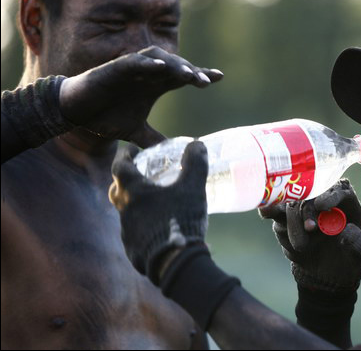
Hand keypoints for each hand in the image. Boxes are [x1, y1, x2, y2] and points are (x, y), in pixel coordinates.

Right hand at [59, 46, 222, 147]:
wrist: (75, 113)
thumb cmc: (106, 117)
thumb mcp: (136, 133)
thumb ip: (155, 141)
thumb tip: (172, 155)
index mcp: (155, 86)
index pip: (183, 77)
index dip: (201, 75)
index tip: (220, 78)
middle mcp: (147, 74)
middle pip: (176, 67)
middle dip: (192, 72)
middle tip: (207, 82)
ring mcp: (132, 69)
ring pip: (159, 59)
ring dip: (175, 65)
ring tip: (189, 75)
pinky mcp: (114, 68)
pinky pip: (134, 62)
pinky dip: (148, 63)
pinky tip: (161, 67)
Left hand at [109, 141, 208, 283]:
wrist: (175, 263)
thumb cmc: (180, 219)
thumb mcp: (193, 187)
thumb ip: (195, 163)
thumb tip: (197, 145)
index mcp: (133, 192)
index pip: (120, 166)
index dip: (125, 155)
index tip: (130, 149)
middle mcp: (124, 211)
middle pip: (116, 190)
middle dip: (124, 180)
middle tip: (138, 175)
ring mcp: (127, 233)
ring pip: (126, 214)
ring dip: (136, 206)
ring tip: (154, 203)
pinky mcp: (133, 251)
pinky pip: (135, 234)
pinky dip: (143, 227)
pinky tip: (158, 229)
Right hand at [259, 179, 360, 292]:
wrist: (327, 273)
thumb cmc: (349, 259)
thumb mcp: (360, 256)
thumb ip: (356, 243)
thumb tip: (347, 231)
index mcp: (345, 202)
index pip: (339, 190)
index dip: (329, 195)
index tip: (321, 206)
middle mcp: (321, 199)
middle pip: (311, 193)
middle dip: (307, 210)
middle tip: (310, 229)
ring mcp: (301, 207)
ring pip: (290, 204)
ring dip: (292, 223)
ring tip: (301, 247)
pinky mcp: (283, 217)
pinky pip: (275, 213)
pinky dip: (272, 214)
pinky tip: (267, 212)